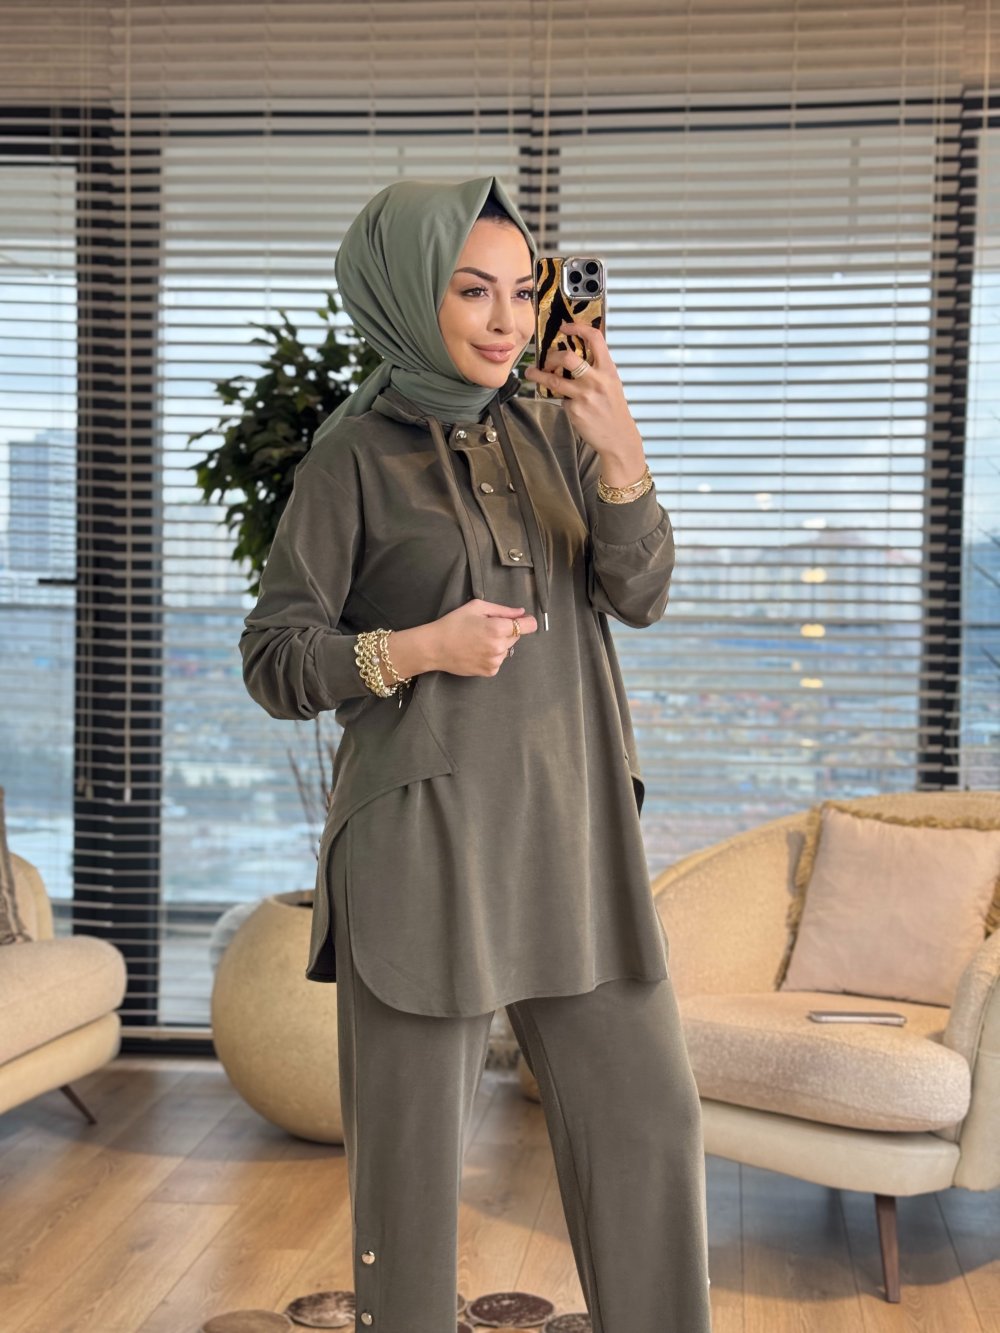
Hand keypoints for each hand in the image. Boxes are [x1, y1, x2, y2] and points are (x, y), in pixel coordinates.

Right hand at [430, 599, 537, 676]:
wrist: (435, 647)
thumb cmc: (453, 623)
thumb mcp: (477, 608)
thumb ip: (502, 610)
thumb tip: (521, 613)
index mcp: (497, 628)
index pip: (528, 626)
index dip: (526, 621)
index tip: (521, 619)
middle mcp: (499, 647)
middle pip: (517, 636)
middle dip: (507, 631)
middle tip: (486, 628)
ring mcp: (495, 661)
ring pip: (507, 649)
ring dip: (499, 644)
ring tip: (479, 641)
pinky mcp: (489, 672)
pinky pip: (498, 661)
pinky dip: (492, 655)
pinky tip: (477, 651)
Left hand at [524, 321, 643, 462]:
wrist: (618, 437)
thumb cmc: (614, 409)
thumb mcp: (611, 382)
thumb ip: (596, 368)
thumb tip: (575, 355)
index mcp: (608, 369)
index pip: (595, 338)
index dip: (578, 328)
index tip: (565, 327)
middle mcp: (596, 380)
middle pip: (568, 357)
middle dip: (552, 355)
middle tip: (547, 359)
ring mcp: (584, 396)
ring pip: (554, 379)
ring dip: (538, 374)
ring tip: (531, 373)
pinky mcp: (574, 410)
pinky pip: (560, 399)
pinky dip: (560, 398)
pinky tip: (566, 402)